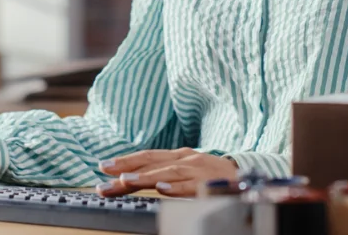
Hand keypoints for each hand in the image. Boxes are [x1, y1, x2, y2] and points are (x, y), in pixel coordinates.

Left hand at [95, 148, 237, 197]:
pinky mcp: (209, 183)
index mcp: (177, 156)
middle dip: (127, 169)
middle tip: (106, 176)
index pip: (146, 156)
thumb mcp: (185, 169)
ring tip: (127, 182)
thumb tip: (132, 177)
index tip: (103, 167)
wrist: (244, 175)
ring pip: (168, 172)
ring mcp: (197, 170)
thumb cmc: (210, 174)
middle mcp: (185, 159)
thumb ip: (162, 171)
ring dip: (146, 177)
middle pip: (152, 163)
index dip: (125, 161)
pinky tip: (162, 190)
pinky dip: (176, 187)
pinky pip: (191, 186)